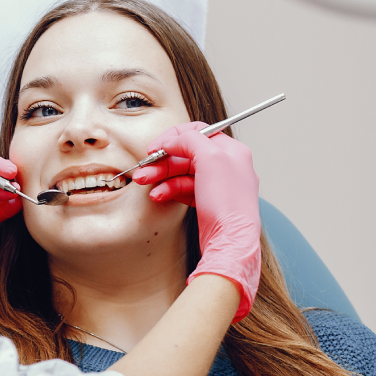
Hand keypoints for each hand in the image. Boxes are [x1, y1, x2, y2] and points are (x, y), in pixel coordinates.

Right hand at [131, 123, 260, 322]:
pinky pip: (183, 190)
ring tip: (144, 183)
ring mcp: (217, 187)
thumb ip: (190, 140)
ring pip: (181, 173)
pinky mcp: (208, 204)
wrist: (231, 243)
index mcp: (232, 151)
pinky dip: (168, 191)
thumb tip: (173, 139)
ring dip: (160, 177)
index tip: (155, 147)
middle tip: (143, 169)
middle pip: (186, 154)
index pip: (198, 133)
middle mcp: (226, 166)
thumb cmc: (228, 203)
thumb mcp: (210, 158)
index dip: (173, 137)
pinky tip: (158, 196)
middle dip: (161, 161)